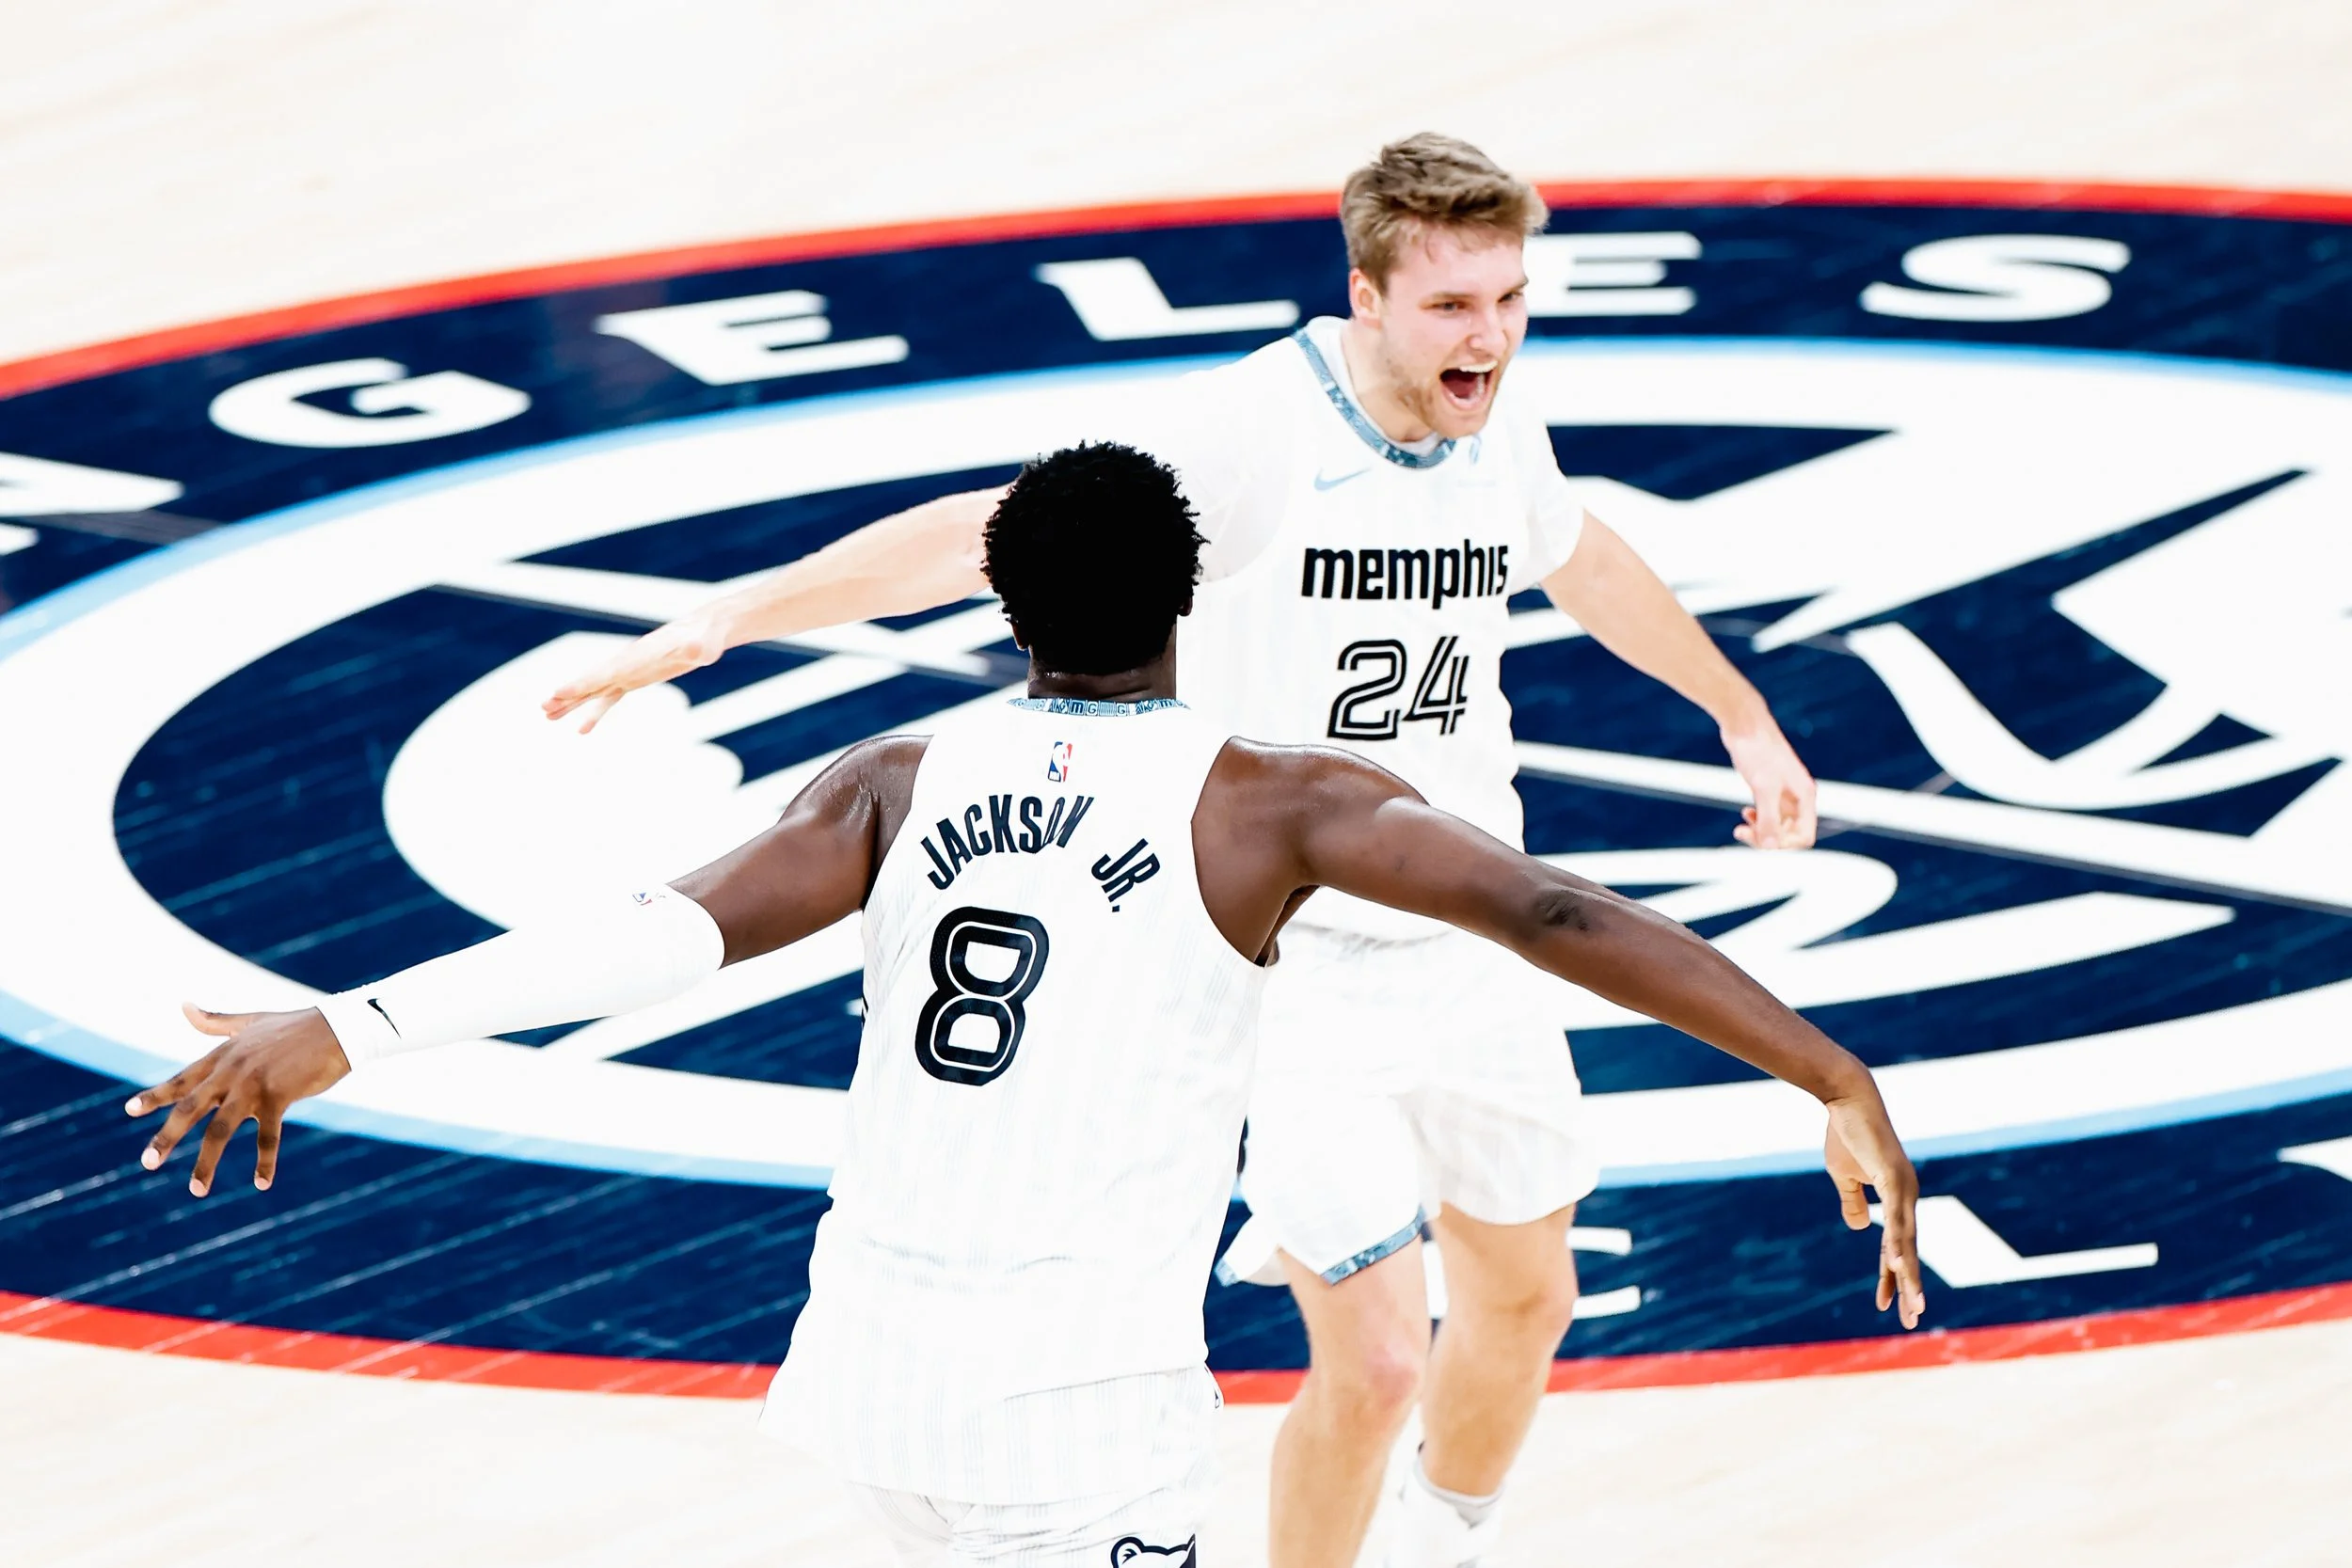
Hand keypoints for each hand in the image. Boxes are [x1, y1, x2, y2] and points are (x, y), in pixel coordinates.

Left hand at [124, 1003, 352, 1195]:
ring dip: (207, 1162)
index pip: (181, 1080)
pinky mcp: (279, 1097)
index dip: (155, 1096)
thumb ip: (215, 1021)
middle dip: (167, 1138)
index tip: (130, 1110)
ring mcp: (253, 1085)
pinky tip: (262, 1183)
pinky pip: (268, 1136)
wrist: (336, 1027)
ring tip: (196, 1190)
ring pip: (221, 1130)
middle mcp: (231, 1072)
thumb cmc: (295, 1025)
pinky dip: (265, 1161)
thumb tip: (183, 1006)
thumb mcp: (250, 1022)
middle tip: (148, 1163)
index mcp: (223, 1056)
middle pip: (190, 1109)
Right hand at [541, 610, 728, 733]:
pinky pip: (609, 698)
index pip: (605, 673)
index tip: (559, 692)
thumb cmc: (704, 638)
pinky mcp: (636, 679)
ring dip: (572, 703)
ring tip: (548, 716)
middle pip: (591, 681)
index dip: (582, 683)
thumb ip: (696, 648)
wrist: (703, 631)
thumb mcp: (703, 646)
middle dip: (568, 694)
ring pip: (594, 690)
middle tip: (543, 706)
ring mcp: (629, 672)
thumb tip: (696, 649)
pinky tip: (581, 729)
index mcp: (637, 658)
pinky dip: (595, 712)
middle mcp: (627, 664)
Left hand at [1721, 718, 1817, 848]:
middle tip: (1742, 832)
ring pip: (1777, 824)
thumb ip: (1768, 818)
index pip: (1804, 836)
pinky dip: (1757, 818)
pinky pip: (1768, 812)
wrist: (1744, 723)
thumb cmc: (1757, 750)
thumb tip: (1770, 846)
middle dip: (1768, 838)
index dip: (1784, 844)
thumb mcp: (1763, 787)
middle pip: (1790, 833)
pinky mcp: (1769, 786)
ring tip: (1741, 827)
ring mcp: (1783, 791)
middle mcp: (1798, 795)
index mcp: (1805, 796)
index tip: (1760, 838)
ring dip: (1760, 830)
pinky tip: (1746, 813)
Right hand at [1825, 1095, 1926, 1328]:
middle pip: (1909, 1251)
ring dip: (1908, 1274)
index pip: (1896, 1246)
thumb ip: (1853, 1202)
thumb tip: (1859, 1228)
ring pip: (1906, 1241)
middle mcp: (1907, 1196)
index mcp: (1897, 1198)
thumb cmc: (1844, 1133)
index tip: (1889, 1305)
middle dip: (1910, 1286)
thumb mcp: (1843, 1175)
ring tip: (1913, 1304)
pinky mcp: (1893, 1178)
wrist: (1847, 1098)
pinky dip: (1896, 1243)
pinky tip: (1896, 1264)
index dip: (1892, 1276)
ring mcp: (1904, 1188)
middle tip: (1913, 1319)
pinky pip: (1895, 1219)